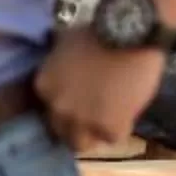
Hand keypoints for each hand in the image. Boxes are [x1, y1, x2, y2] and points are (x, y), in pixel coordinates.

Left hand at [35, 25, 166, 156]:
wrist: (130, 34)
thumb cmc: (101, 31)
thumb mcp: (66, 43)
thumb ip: (60, 62)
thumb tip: (66, 65)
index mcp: (44, 86)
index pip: (49, 108)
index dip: (68, 105)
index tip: (82, 99)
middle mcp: (57, 107)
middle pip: (61, 130)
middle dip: (76, 125)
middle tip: (95, 115)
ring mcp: (82, 119)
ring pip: (82, 144)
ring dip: (94, 136)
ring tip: (110, 124)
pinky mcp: (110, 126)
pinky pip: (114, 138)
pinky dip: (122, 128)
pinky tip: (130, 114)